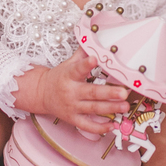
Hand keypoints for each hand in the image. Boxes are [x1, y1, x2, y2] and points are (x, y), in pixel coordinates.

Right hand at [14, 50, 129, 134]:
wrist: (41, 94)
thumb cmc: (59, 77)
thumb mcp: (68, 63)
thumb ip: (82, 53)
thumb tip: (93, 38)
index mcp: (69, 75)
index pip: (78, 69)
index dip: (86, 64)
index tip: (94, 59)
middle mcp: (71, 92)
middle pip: (91, 93)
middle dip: (108, 93)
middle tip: (123, 92)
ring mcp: (72, 107)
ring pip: (92, 109)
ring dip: (110, 108)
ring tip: (124, 106)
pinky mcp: (73, 119)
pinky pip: (87, 125)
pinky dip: (100, 127)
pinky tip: (112, 125)